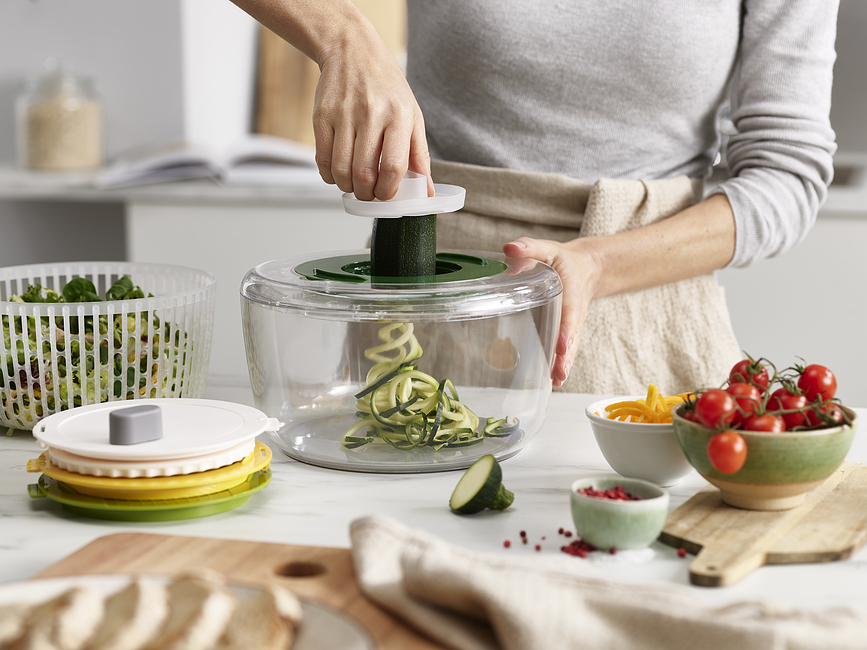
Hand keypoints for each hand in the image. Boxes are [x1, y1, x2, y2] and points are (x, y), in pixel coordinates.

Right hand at [314, 37, 433, 200]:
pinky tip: (337, 173)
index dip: (389, 190)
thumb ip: (420, 155)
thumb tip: (426, 191)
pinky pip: (322, 159)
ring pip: (341, 170)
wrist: (354, 52)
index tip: (386, 195)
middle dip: (367, 194)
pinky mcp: (322, 116)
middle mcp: (371, 114)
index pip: (395, 166)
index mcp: (399, 116)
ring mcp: (344, 114)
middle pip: (364, 173)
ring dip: (347, 187)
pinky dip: (329, 176)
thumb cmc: (386, 87)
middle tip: (369, 194)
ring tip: (354, 185)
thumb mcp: (413, 116)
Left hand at [503, 238, 596, 386]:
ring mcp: (572, 324)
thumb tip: (509, 248)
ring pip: (570, 347)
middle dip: (566, 356)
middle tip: (559, 374)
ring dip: (564, 364)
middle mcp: (574, 312)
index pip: (569, 314)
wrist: (585, 267)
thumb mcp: (547, 249)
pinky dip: (562, 364)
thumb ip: (529, 247)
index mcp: (570, 292)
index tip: (562, 345)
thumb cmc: (562, 259)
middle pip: (572, 337)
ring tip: (557, 381)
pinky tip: (554, 380)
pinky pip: (567, 349)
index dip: (566, 331)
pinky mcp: (568, 331)